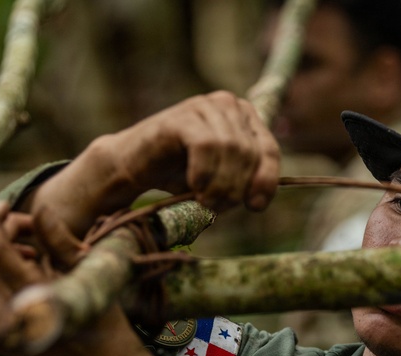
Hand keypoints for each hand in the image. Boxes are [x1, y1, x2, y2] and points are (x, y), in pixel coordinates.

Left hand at [0, 202, 159, 355]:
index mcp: (34, 295)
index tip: (6, 207)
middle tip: (32, 244)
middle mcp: (10, 316)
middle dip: (1, 242)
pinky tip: (19, 288)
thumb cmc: (102, 317)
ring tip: (28, 266)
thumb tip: (39, 208)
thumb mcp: (87, 275)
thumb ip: (58, 240)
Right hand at [27, 91, 280, 241]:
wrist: (131, 168)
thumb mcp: (221, 180)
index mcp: (243, 116)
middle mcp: (227, 104)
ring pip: (230, 150)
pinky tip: (194, 186)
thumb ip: (243, 182)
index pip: (269, 151)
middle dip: (236, 187)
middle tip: (217, 207)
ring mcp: (203, 106)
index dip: (265, 181)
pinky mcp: (181, 117)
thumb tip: (259, 199)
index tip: (254, 206)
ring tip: (205, 201)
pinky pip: (206, 146)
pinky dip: (204, 173)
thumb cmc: (178, 175)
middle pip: (249, 153)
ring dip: (221, 184)